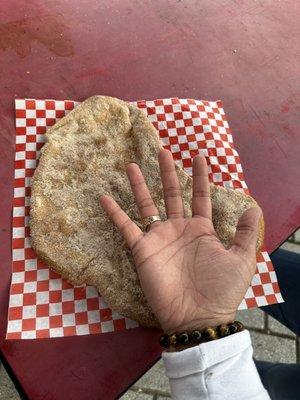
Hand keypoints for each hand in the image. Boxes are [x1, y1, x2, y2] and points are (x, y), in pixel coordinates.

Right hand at [100, 150, 260, 332]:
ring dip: (140, 185)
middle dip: (168, 172)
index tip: (199, 156)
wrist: (198, 317)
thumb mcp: (240, 259)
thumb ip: (244, 232)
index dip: (200, 177)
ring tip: (133, 165)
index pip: (200, 196)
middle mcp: (179, 228)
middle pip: (172, 194)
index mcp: (201, 229)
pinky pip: (126, 227)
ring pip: (146, 204)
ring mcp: (159, 237)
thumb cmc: (220, 289)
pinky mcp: (142, 249)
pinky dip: (115, 212)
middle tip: (163, 150)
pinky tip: (105, 197)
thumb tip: (253, 206)